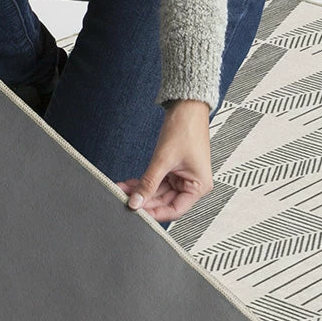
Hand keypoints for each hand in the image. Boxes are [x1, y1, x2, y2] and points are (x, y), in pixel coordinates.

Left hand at [115, 99, 213, 222]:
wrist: (187, 107)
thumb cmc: (186, 129)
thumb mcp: (163, 160)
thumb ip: (148, 183)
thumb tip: (136, 202)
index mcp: (199, 186)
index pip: (174, 210)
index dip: (155, 213)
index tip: (137, 213)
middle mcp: (193, 184)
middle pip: (164, 202)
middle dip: (144, 200)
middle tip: (125, 199)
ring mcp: (183, 178)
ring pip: (158, 192)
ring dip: (141, 191)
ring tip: (123, 189)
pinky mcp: (174, 170)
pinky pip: (157, 182)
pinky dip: (144, 183)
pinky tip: (130, 183)